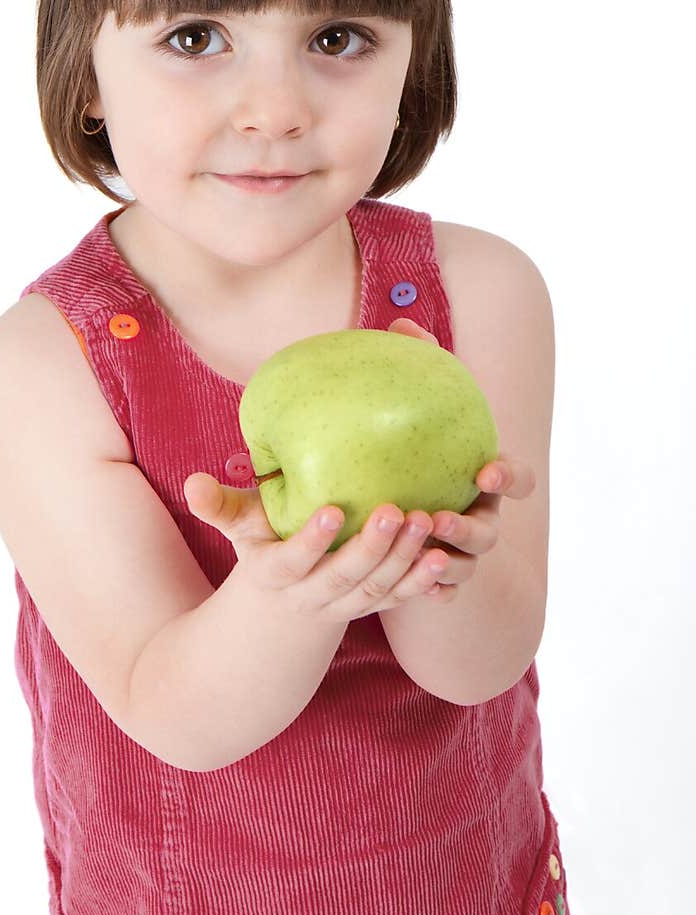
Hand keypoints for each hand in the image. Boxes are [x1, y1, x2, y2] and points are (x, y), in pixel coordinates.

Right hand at [183, 471, 447, 622]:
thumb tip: (192, 483)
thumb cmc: (263, 547)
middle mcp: (310, 596)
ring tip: (426, 524)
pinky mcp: (372, 605)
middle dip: (370, 547)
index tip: (333, 509)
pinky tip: (442, 557)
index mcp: (275, 574)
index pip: (292, 562)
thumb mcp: (240, 529)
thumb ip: (219, 505)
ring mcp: (344, 605)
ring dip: (403, 561)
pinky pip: (398, 598)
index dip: (312, 542)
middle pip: (342, 577)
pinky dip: (421, 582)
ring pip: (375, 590)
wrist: (284, 609)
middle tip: (394, 511)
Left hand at [388, 317, 536, 601]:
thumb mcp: (415, 413)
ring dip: (448, 559)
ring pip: (466, 563)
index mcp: (484, 477)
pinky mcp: (437, 575)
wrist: (400, 503)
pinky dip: (435, 591)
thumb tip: (398, 324)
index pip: (516, 478)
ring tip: (419, 552)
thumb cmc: (415, 447)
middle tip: (436, 516)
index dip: (510, 475)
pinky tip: (418, 590)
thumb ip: (415, 369)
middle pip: (489, 530)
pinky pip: (441, 590)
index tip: (486, 467)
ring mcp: (462, 551)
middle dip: (468, 526)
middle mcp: (482, 516)